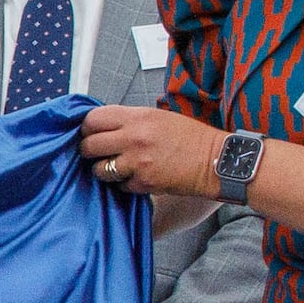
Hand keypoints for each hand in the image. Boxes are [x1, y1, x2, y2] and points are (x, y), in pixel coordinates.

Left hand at [79, 102, 217, 198]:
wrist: (216, 160)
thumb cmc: (190, 138)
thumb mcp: (159, 117)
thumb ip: (130, 121)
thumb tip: (103, 127)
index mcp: (138, 117)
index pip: (93, 119)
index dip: (87, 127)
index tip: (90, 133)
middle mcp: (134, 137)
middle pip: (89, 145)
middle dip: (88, 151)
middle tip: (96, 153)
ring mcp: (138, 161)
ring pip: (100, 169)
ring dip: (104, 170)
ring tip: (117, 168)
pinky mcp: (144, 182)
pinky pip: (120, 186)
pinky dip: (124, 184)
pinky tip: (137, 178)